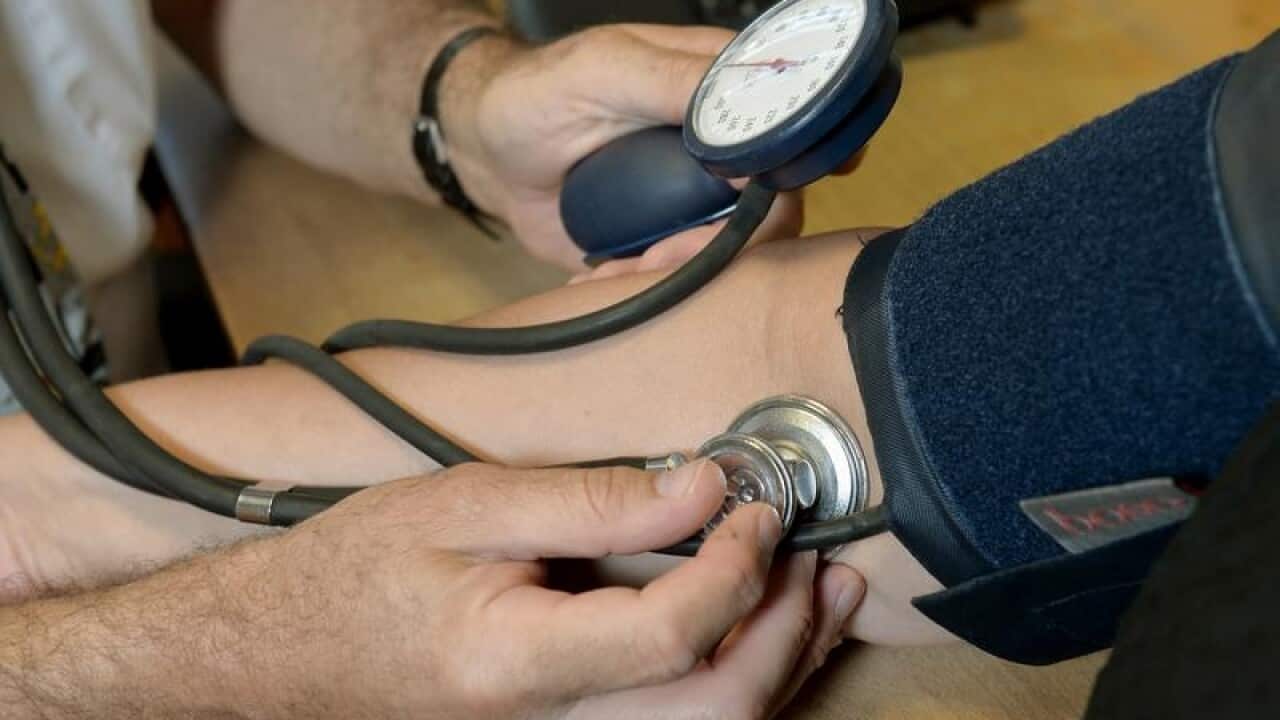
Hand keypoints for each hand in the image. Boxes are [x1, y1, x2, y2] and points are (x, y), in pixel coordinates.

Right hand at [228, 460, 864, 718]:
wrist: (285, 650)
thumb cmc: (357, 572)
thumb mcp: (466, 503)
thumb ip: (590, 499)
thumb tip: (701, 484)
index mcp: (517, 661)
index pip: (672, 634)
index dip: (736, 565)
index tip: (755, 503)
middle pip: (717, 712)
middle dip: (788, 634)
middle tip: (816, 559)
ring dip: (782, 664)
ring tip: (823, 594)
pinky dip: (739, 681)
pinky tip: (762, 630)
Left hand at [441, 25, 803, 269]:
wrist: (486, 153)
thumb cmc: (536, 94)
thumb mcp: (602, 71)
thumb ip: (674, 81)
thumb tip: (748, 121)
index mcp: (720, 90)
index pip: (788, 130)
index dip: (789, 172)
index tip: (753, 206)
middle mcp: (722, 145)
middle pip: (775, 206)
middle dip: (722, 244)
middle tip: (658, 255)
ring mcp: (699, 197)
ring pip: (736, 253)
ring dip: (681, 274)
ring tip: (619, 271)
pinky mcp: (670, 239)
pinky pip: (689, 277)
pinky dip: (651, 288)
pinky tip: (605, 278)